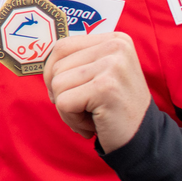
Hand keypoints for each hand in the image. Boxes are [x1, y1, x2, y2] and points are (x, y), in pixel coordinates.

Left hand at [43, 31, 150, 152]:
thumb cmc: (113, 108)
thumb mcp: (98, 73)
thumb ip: (76, 60)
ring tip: (92, 116)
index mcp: (115, 39)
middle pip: (57, 65)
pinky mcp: (106, 88)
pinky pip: (64, 102)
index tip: (72, 92)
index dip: (54, 73)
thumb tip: (37, 56)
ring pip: (57, 84)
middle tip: (87, 108)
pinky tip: (93, 125)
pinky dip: (72, 120)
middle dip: (61, 93)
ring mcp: (113, 65)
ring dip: (67, 109)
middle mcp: (116, 46)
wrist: (143, 141)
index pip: (61, 46)